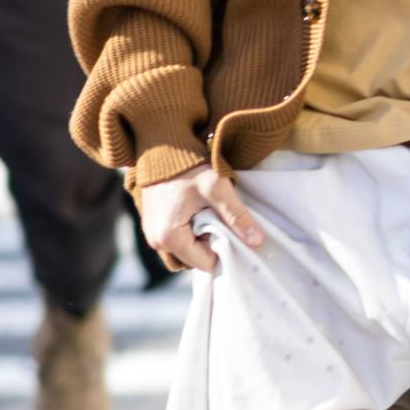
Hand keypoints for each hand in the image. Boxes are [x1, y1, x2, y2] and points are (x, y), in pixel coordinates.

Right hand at [139, 163, 262, 273]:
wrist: (161, 145)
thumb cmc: (187, 165)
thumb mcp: (216, 188)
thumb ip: (236, 216)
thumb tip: (257, 241)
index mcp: (169, 237)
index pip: (205, 263)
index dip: (221, 248)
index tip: (228, 228)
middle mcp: (156, 242)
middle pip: (194, 261)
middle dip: (210, 245)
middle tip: (219, 220)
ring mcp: (152, 235)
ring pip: (185, 254)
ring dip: (199, 241)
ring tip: (208, 217)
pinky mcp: (153, 226)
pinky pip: (176, 243)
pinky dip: (189, 235)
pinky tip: (197, 214)